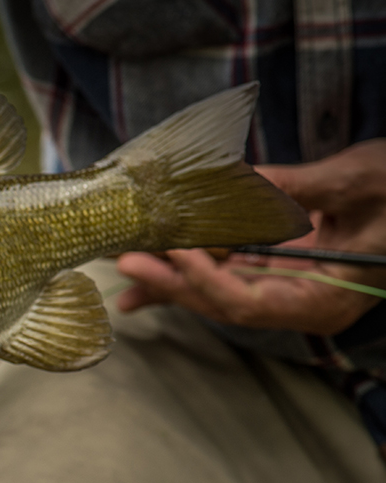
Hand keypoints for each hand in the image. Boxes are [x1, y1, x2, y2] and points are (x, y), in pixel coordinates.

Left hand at [116, 139, 385, 334]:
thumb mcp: (358, 180)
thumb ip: (298, 185)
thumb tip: (239, 179)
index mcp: (325, 298)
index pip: (251, 303)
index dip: (209, 281)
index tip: (179, 252)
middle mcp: (299, 302)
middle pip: (223, 302)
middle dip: (173, 282)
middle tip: (128, 262)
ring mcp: (284, 287)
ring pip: (216, 289)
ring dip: (169, 277)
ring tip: (126, 262)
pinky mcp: (273, 267)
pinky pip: (223, 272)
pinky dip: (185, 266)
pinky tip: (143, 272)